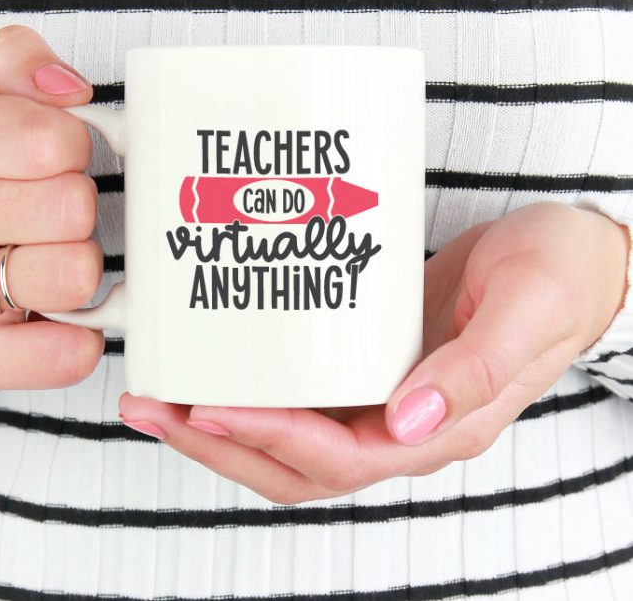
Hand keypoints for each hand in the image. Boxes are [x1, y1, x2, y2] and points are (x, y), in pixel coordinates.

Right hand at [0, 25, 104, 394]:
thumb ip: (15, 66)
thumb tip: (67, 87)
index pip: (48, 140)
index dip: (69, 146)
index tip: (49, 157)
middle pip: (71, 207)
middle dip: (71, 206)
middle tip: (39, 213)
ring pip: (76, 273)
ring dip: (74, 265)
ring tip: (37, 259)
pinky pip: (66, 354)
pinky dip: (75, 336)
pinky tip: (48, 314)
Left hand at [119, 201, 629, 503]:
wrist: (570, 260)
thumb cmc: (558, 279)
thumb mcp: (526, 309)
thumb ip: (474, 370)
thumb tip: (406, 424)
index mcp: (442, 426)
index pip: (341, 457)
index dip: (272, 439)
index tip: (210, 408)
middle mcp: (404, 425)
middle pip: (296, 463)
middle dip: (220, 444)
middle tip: (154, 407)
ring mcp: (384, 399)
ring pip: (289, 439)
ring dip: (223, 424)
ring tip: (162, 394)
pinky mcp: (372, 365)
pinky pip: (303, 396)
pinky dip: (254, 391)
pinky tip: (219, 364)